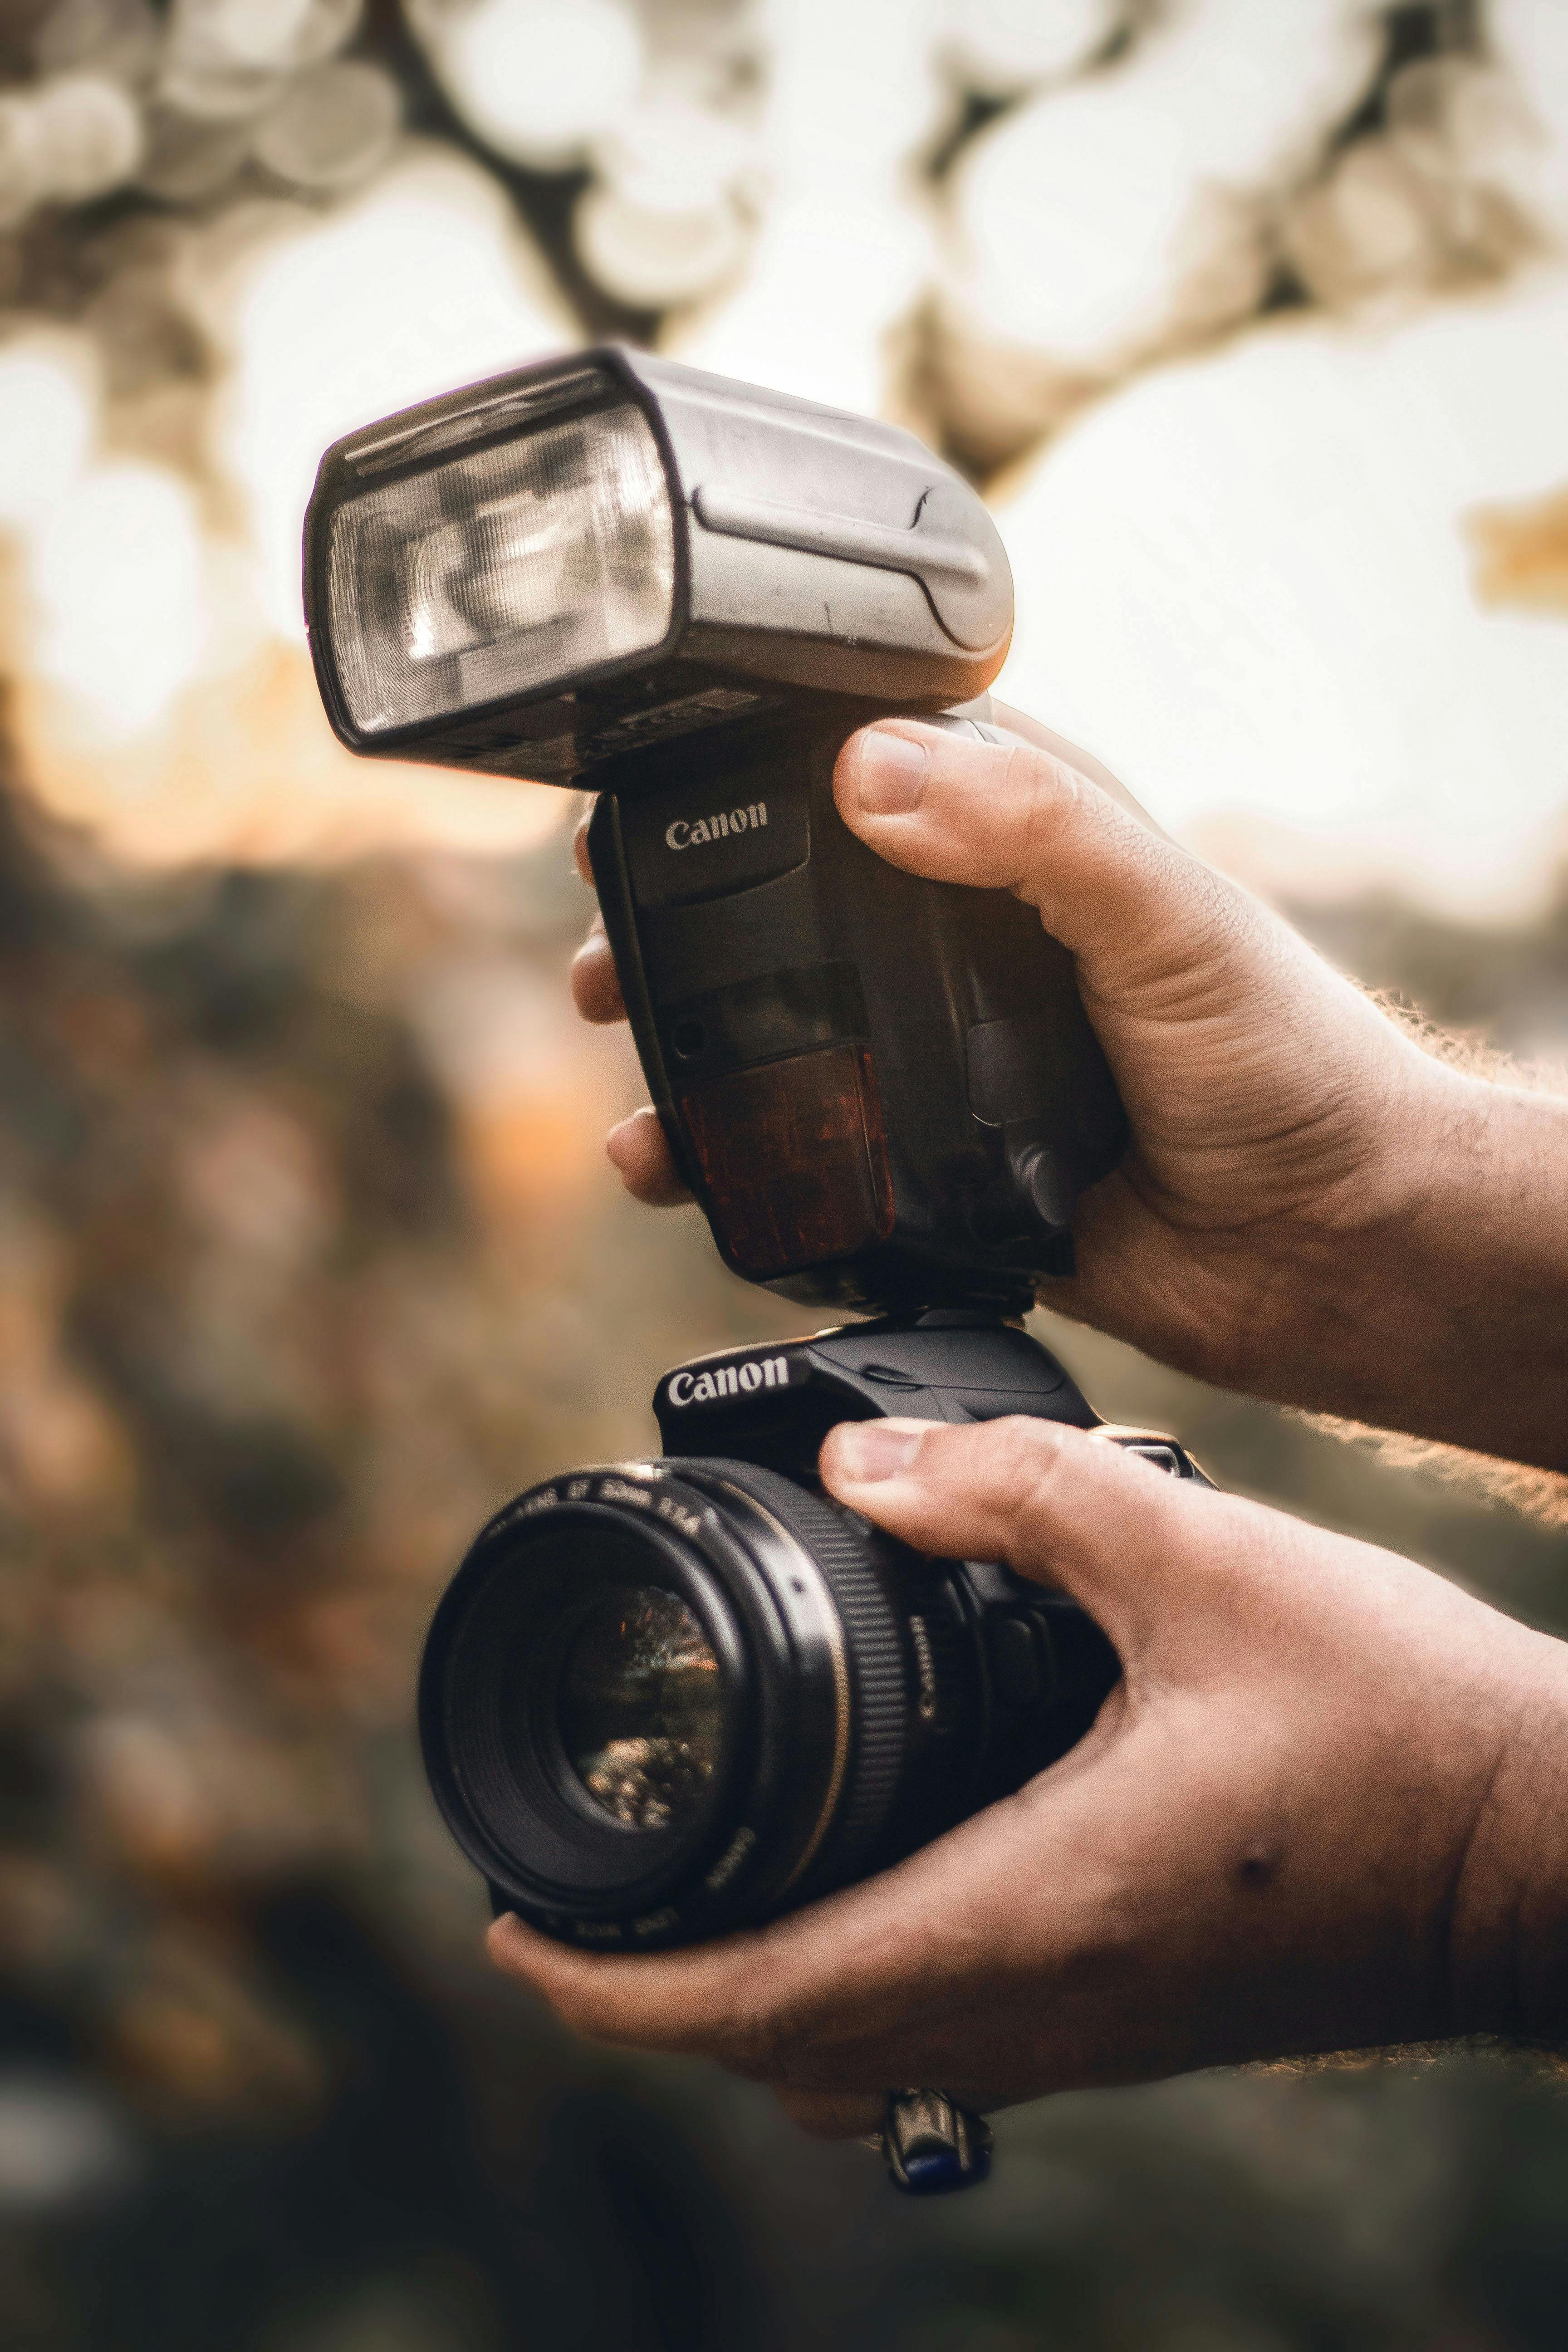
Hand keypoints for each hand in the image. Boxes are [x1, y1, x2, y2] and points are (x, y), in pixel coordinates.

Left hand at [489, 1413, 1567, 2133]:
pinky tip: (859, 1891)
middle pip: (785, 2050)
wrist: (1545, 1849)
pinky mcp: (1141, 2009)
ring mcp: (1097, 2028)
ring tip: (688, 1894)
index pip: (764, 2002)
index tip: (514, 1928)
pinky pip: (948, 2033)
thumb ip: (1024, 1492)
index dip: (616, 1984)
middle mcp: (1047, 2002)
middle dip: (659, 1990)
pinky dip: (854, 1986)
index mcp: (1034, 1912)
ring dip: (754, 1995)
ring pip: (864, 2052)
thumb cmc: (1396, 1719)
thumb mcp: (1206, 1559)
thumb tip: (862, 1458)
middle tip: (577, 1897)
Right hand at [572, 710, 1567, 1466]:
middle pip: (788, 914)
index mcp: (1028, 845)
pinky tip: (688, 1174)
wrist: (1329, 1250)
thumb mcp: (1168, 915)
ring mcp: (951, 1058)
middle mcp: (974, 944)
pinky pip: (819, 1156)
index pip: (864, 774)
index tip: (644, 799)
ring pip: (786, 1039)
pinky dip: (744, 1163)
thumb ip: (1031, 832)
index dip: (745, 777)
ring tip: (625, 1079)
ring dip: (690, 1057)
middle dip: (678, 931)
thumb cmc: (1289, 1066)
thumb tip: (865, 772)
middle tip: (600, 956)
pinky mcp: (945, 1165)